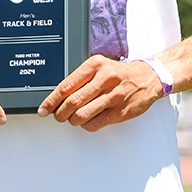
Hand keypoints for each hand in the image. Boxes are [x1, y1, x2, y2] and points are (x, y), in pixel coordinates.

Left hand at [38, 55, 163, 130]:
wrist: (148, 78)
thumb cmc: (119, 74)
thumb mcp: (99, 67)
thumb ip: (80, 78)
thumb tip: (57, 97)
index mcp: (94, 65)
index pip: (66, 86)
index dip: (51, 100)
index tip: (44, 109)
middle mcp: (104, 79)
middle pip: (72, 102)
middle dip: (59, 113)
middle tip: (57, 116)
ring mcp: (113, 96)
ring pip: (82, 115)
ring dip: (72, 120)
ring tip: (72, 119)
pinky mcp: (120, 111)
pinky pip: (95, 124)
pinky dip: (86, 125)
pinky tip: (86, 121)